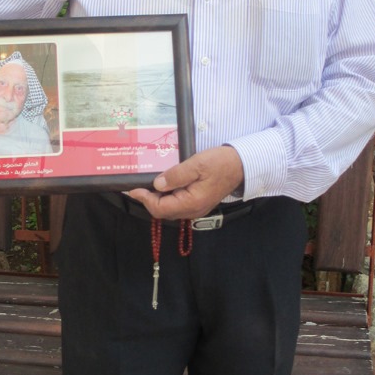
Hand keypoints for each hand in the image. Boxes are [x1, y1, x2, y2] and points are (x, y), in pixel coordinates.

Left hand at [127, 145, 243, 220]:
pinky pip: (178, 204)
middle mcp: (193, 210)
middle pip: (163, 211)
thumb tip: (157, 184)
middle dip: (149, 199)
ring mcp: (196, 208)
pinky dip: (168, 196)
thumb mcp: (197, 164)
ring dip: (158, 198)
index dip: (145, 199)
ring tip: (148, 183)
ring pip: (170, 209)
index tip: (133, 189)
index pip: (160, 208)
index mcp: (191, 203)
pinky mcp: (198, 203)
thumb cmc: (221, 163)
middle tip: (138, 185)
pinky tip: (164, 184)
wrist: (241, 165)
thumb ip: (176, 175)